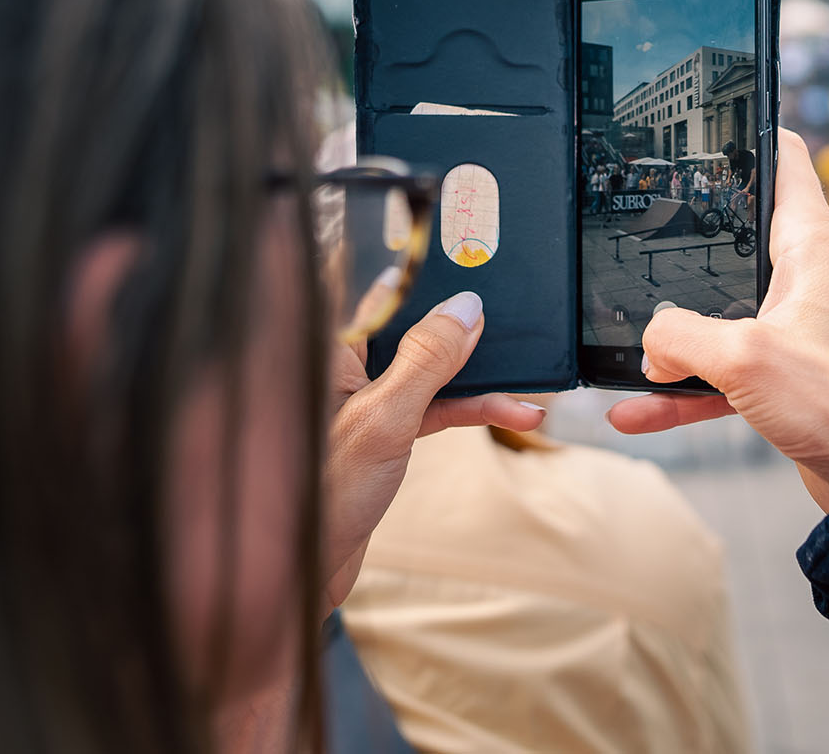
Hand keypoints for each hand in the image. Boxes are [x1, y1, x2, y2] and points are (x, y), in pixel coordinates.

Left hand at [320, 291, 545, 610]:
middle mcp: (343, 366)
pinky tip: (512, 414)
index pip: (381, 289)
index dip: (426, 271)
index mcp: (328, 348)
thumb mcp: (384, 419)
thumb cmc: (321, 493)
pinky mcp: (382, 430)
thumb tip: (466, 309)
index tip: (472, 256)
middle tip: (514, 315)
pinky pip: (435, 405)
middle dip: (465, 324)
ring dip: (480, 376)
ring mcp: (365, 399)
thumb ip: (426, 360)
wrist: (300, 572)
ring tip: (528, 384)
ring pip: (431, 368)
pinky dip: (472, 409)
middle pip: (413, 325)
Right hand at [606, 129, 828, 510]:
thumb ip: (681, 337)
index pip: (785, 161)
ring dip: (673, 336)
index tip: (714, 116)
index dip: (751, 132)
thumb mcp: (744, 357)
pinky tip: (636, 410)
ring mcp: (794, 330)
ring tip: (622, 348)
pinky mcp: (785, 379)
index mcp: (811, 247)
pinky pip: (720, 374)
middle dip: (686, 240)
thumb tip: (648, 341)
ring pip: (720, 316)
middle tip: (636, 230)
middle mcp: (806, 280)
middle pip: (737, 238)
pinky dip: (682, 391)